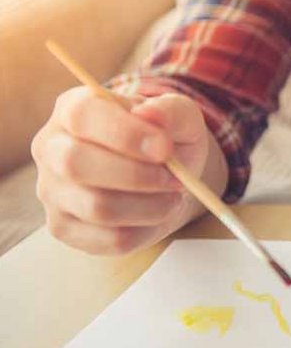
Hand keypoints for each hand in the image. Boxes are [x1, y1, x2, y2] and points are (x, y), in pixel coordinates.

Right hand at [32, 88, 211, 254]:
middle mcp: (51, 148)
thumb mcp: (181, 116)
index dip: (125, 133)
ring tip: (173, 195)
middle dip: (136, 175)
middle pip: (75, 164)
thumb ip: (170, 110)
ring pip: (96, 207)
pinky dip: (145, 229)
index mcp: (73, 108)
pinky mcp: (64, 228)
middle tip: (175, 178)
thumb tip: (149, 114)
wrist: (167, 176)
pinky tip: (158, 212)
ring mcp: (52, 191)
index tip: (165, 148)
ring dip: (149, 205)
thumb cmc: (166, 139)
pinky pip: (107, 239)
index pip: (81, 115)